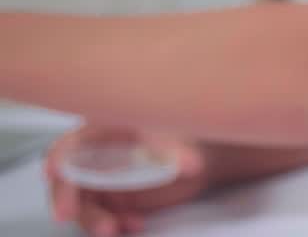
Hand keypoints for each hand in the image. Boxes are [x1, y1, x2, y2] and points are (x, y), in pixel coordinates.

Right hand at [44, 126, 210, 236]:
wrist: (203, 158)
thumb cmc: (185, 136)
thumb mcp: (177, 139)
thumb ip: (176, 150)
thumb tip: (190, 164)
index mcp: (104, 132)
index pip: (72, 143)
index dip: (58, 156)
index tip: (52, 170)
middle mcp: (96, 159)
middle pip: (68, 179)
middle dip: (65, 198)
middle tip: (66, 213)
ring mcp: (103, 182)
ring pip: (84, 205)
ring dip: (93, 219)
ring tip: (112, 228)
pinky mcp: (114, 203)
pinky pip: (104, 217)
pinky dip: (116, 224)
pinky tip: (135, 224)